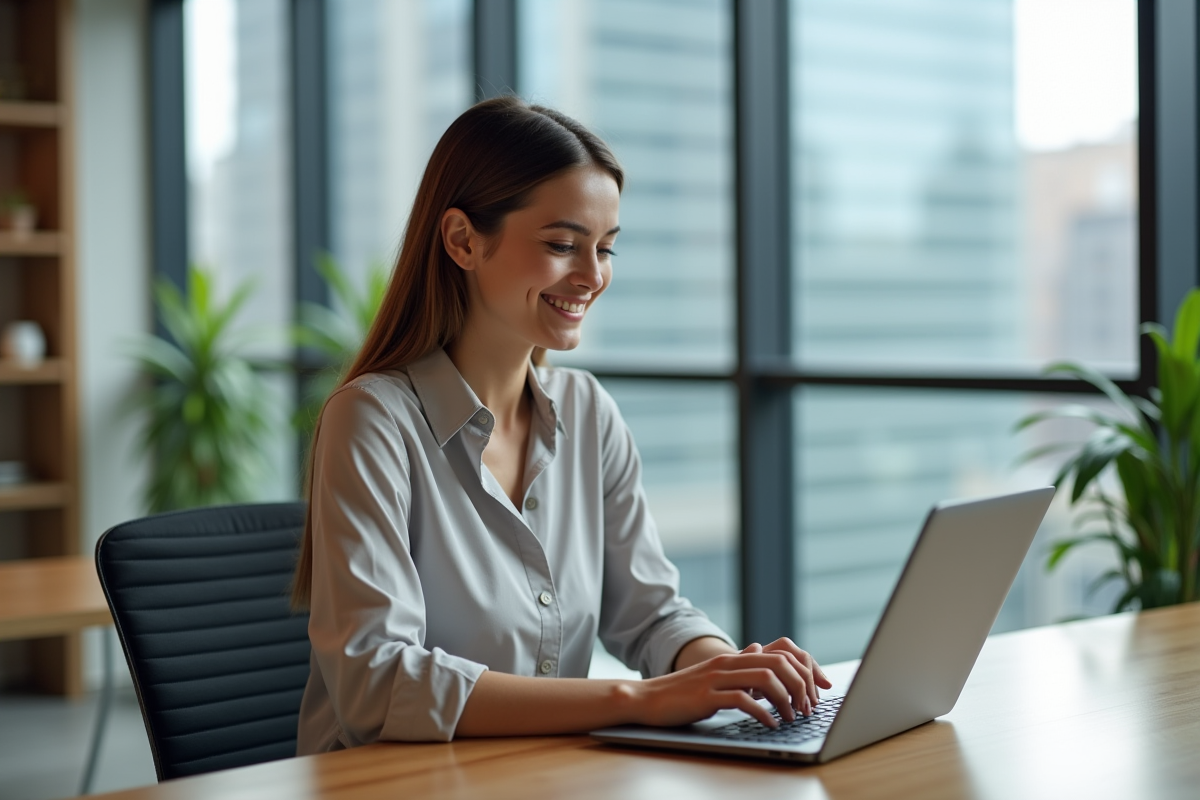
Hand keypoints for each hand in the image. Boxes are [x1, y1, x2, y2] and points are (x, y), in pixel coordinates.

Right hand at [632, 642, 831, 729]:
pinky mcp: (707, 697)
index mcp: (733, 658)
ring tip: (792, 718)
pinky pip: (743, 700)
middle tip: (806, 709)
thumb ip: (738, 664)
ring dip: (786, 700)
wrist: (647, 699)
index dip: (804, 673)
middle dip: (800, 686)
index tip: (814, 694)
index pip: (781, 655)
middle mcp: (728, 663)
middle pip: (779, 664)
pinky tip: (770, 724)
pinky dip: (762, 713)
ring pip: (765, 679)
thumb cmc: (682, 692)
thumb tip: (760, 651)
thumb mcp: (714, 675)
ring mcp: (717, 679)